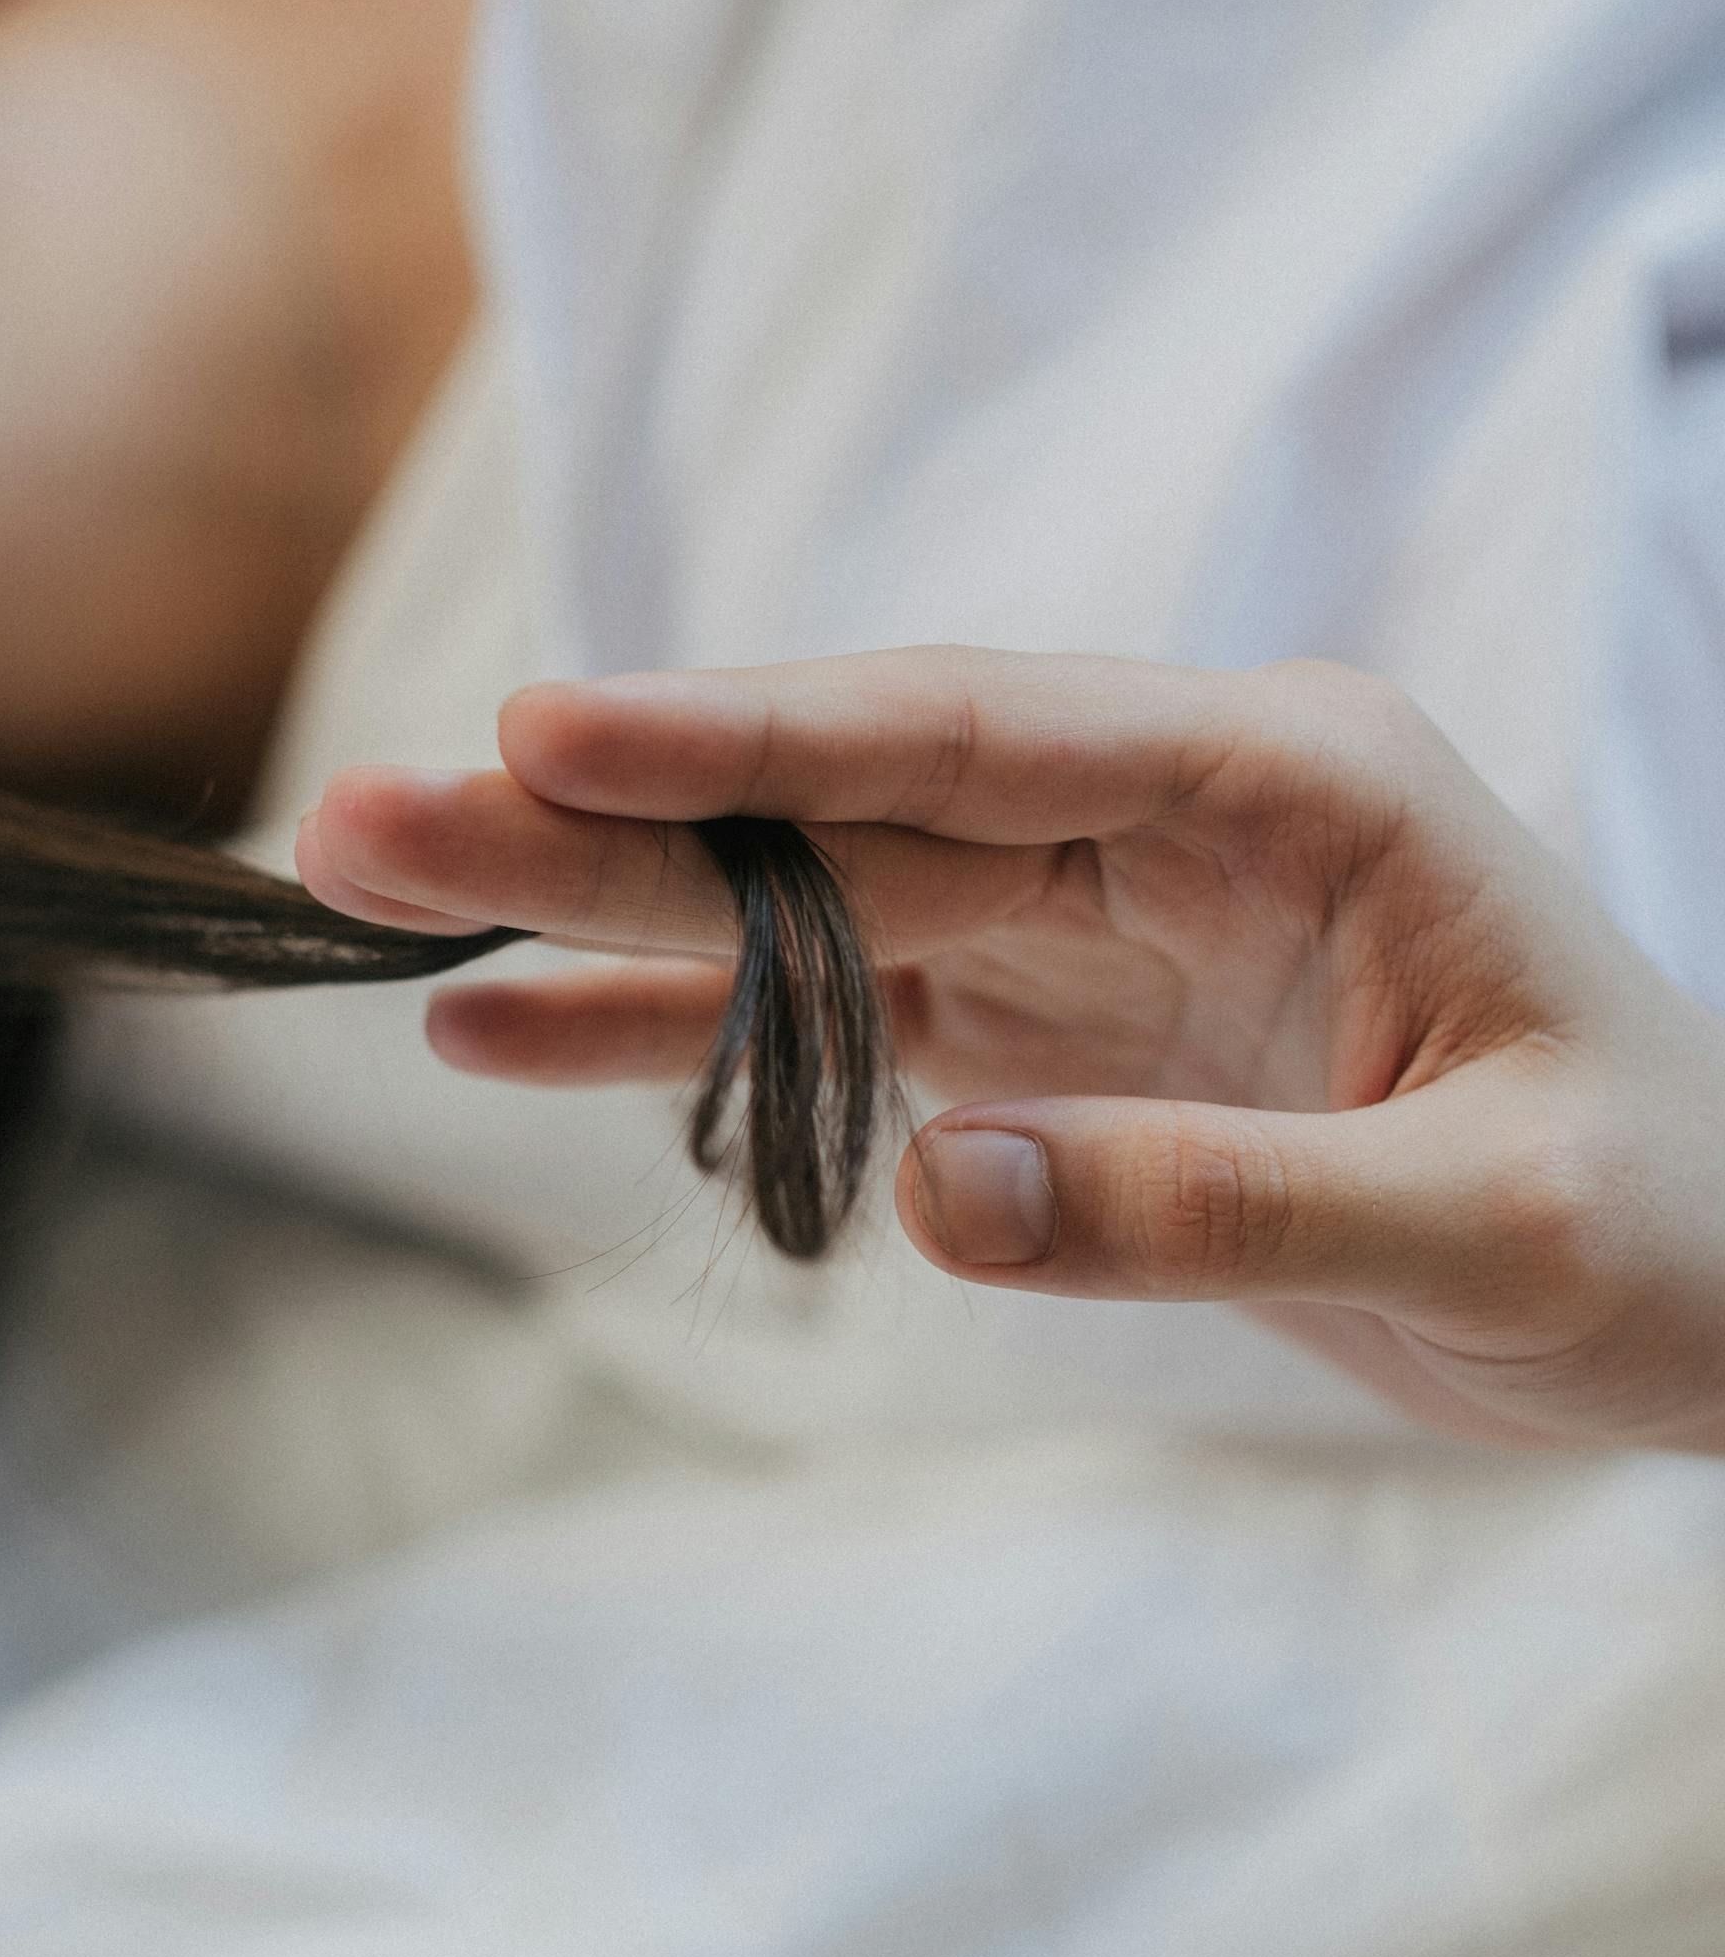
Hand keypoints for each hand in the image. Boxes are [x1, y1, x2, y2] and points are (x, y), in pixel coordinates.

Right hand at [298, 648, 1724, 1452]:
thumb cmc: (1674, 1226)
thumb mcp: (1495, 1222)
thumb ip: (1220, 1202)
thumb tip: (934, 1194)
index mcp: (1294, 782)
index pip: (973, 731)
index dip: (746, 733)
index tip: (538, 730)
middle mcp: (1172, 818)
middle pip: (843, 804)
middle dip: (602, 817)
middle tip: (361, 819)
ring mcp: (1106, 922)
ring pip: (816, 900)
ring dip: (607, 918)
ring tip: (383, 911)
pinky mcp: (1067, 1031)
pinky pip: (852, 1020)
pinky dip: (698, 1038)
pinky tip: (521, 1038)